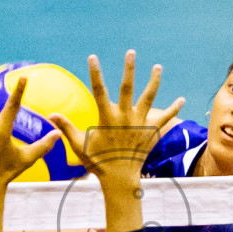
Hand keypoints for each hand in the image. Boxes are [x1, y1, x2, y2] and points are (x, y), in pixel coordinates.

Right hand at [49, 51, 181, 190]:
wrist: (120, 179)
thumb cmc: (98, 162)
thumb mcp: (79, 145)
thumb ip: (66, 128)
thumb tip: (50, 116)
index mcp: (107, 118)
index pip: (99, 90)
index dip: (95, 73)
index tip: (93, 57)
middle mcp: (125, 117)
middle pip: (128, 88)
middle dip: (129, 69)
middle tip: (131, 52)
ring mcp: (140, 123)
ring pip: (149, 98)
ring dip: (154, 82)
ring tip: (158, 67)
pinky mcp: (151, 132)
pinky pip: (165, 118)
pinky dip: (174, 109)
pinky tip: (182, 100)